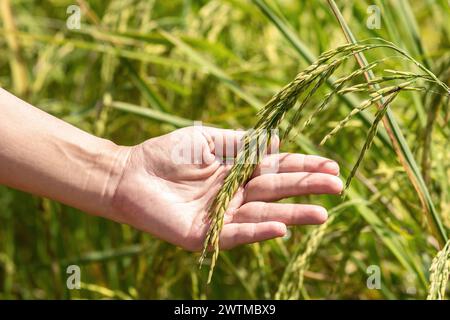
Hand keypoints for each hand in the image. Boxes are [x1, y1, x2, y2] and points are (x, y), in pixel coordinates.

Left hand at [110, 126, 342, 250]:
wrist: (129, 173)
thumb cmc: (167, 154)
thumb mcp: (207, 140)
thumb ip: (239, 143)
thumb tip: (277, 141)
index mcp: (236, 171)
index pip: (276, 168)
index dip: (302, 166)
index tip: (330, 165)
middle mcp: (234, 195)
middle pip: (277, 191)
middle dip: (307, 187)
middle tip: (338, 185)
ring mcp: (220, 216)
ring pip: (262, 216)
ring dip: (292, 216)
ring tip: (322, 214)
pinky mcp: (203, 234)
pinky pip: (233, 234)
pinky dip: (257, 232)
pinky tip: (280, 228)